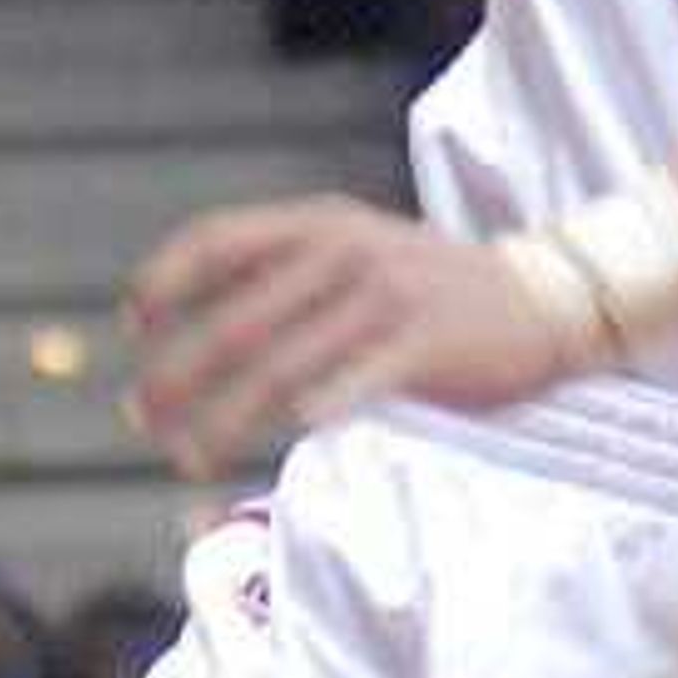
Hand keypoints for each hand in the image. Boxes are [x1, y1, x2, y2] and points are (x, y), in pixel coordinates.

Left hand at [124, 193, 594, 473]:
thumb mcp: (360, 251)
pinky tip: (283, 438)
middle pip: (239, 317)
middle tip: (138, 416)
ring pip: (283, 365)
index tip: (134, 326)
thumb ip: (289, 273)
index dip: (167, 280)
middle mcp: (348, 250)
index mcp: (323, 222)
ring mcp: (389, 296)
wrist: (544, 297)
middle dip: (179, 372)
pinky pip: (354, 383)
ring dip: (225, 417)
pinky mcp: (425, 345)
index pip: (221, 239)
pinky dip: (313, 410)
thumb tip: (199, 318)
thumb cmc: (433, 289)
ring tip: (187, 456)